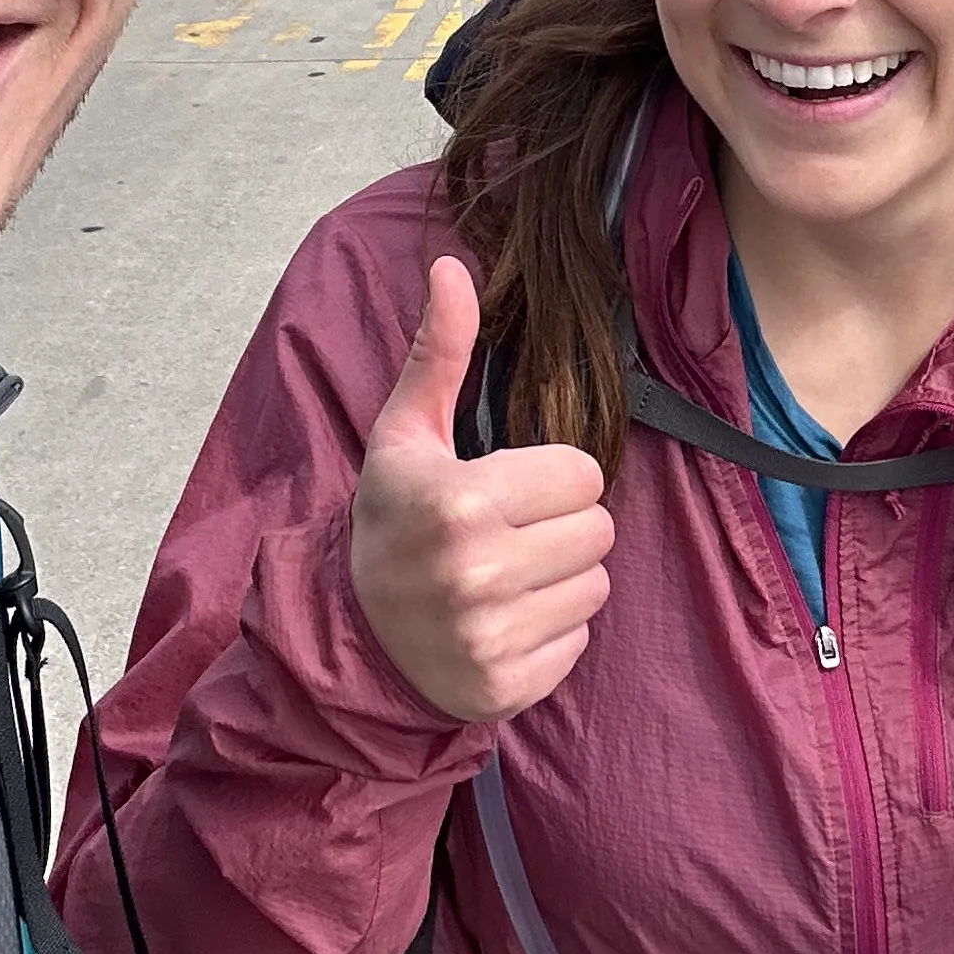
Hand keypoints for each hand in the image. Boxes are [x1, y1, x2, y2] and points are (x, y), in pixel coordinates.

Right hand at [349, 258, 615, 722]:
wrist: (354, 637)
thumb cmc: (392, 521)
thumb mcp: (406, 435)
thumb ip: (440, 351)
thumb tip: (452, 266)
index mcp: (459, 502)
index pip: (583, 473)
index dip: (549, 476)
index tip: (505, 488)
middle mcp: (478, 573)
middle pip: (599, 529)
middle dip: (561, 525)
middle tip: (507, 533)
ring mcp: (494, 637)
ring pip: (596, 584)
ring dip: (562, 578)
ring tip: (507, 577)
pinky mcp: (508, 686)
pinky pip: (579, 640)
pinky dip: (551, 633)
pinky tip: (505, 622)